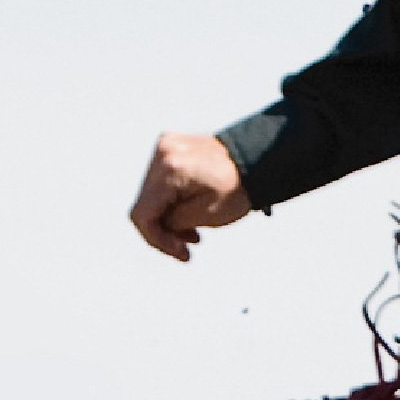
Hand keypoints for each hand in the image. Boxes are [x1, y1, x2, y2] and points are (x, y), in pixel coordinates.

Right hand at [130, 130, 252, 260]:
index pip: (142, 214)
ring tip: (192, 232)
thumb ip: (172, 222)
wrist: (256, 159)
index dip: (156, 239)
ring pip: (150, 196)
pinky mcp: (168, 147)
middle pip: (145, 205)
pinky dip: (171, 201)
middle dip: (164, 230)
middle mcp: (162, 153)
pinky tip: (188, 211)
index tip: (180, 253)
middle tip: (188, 245)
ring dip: (168, 217)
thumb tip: (155, 226)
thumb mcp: (206, 214)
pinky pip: (159, 183)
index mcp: (171, 169)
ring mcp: (164, 146)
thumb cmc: (237, 189)